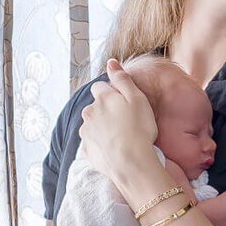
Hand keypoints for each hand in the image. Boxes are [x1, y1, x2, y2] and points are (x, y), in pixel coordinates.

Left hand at [78, 60, 157, 189]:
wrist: (132, 164)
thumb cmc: (139, 129)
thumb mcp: (137, 99)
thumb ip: (122, 79)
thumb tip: (111, 62)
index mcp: (101, 98)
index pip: (100, 87)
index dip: (112, 93)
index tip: (124, 103)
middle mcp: (89, 113)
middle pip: (95, 106)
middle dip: (106, 110)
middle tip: (126, 121)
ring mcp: (86, 133)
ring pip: (92, 124)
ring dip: (102, 127)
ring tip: (121, 137)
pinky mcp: (86, 150)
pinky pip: (93, 142)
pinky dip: (101, 143)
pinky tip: (114, 149)